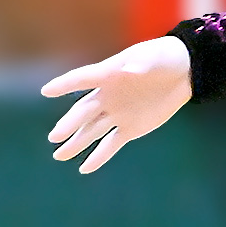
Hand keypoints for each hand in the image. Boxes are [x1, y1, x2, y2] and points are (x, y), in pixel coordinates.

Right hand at [41, 36, 192, 172]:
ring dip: (77, 143)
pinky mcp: (130, 128)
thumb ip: (140, 64)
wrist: (179, 73)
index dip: (64, 85)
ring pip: (92, 131)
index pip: (81, 79)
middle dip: (70, 124)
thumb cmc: (161, 58)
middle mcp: (106, 96)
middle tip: (55, 137)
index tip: (46, 91)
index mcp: (107, 75)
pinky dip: (99, 156)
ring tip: (60, 155)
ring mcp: (116, 114)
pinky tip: (84, 168)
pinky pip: (111, 144)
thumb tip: (130, 70)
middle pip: (84, 112)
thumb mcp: (151, 57)